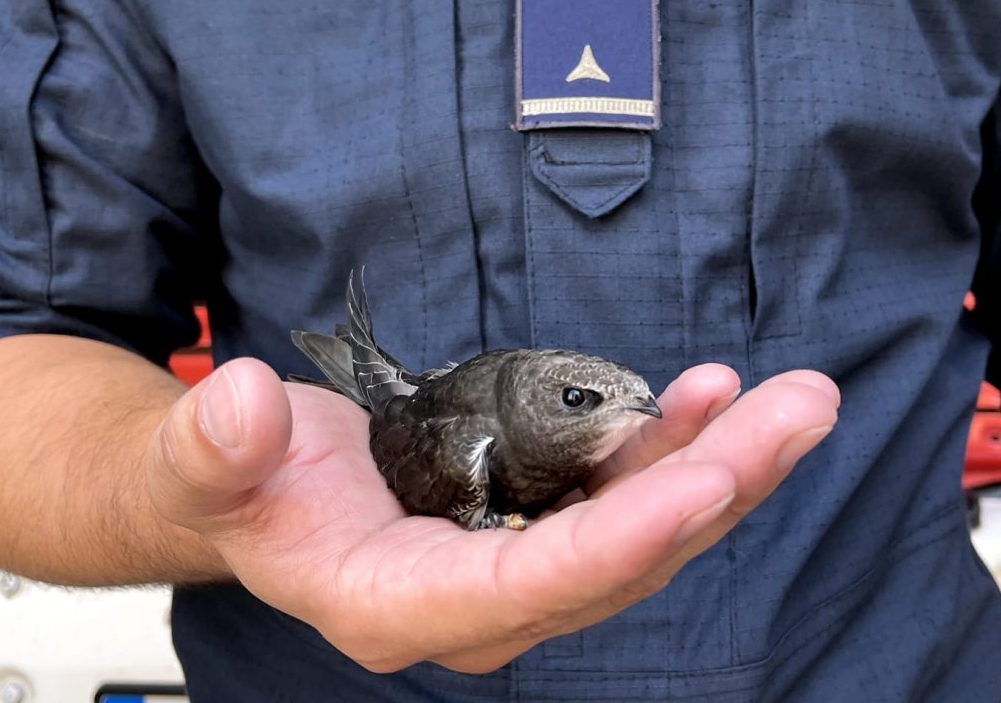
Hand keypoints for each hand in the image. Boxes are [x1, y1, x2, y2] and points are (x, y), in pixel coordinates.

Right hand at [145, 357, 838, 673]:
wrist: (258, 493)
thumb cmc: (238, 485)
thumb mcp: (203, 463)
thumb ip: (213, 449)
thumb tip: (242, 405)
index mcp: (398, 604)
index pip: (529, 586)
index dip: (621, 540)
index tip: (704, 480)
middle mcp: (478, 604)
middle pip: (621, 561)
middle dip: (717, 488)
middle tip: (797, 413)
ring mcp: (519, 568)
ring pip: (645, 532)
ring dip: (725, 463)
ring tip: (793, 399)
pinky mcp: (540, 525)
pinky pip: (629, 497)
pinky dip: (681, 447)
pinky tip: (716, 396)